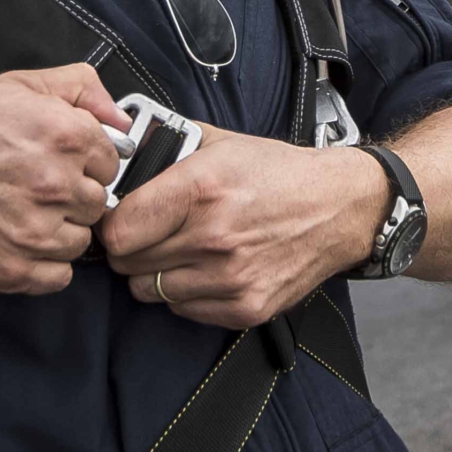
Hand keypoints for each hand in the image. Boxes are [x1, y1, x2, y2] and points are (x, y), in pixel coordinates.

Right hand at [0, 65, 126, 294]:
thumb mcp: (13, 84)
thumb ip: (79, 89)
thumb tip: (120, 116)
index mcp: (64, 134)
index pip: (112, 159)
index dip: (83, 158)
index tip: (56, 160)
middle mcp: (57, 184)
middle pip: (98, 200)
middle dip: (70, 193)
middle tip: (29, 184)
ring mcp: (37, 231)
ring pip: (80, 239)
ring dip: (58, 229)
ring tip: (16, 210)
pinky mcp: (14, 269)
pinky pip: (59, 276)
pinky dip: (43, 264)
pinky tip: (14, 240)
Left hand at [99, 129, 388, 328]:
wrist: (339, 207)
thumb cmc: (277, 173)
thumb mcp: (220, 142)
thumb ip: (164, 146)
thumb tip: (117, 149)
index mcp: (201, 189)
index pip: (118, 231)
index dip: (111, 225)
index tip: (119, 220)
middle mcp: (214, 237)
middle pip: (128, 264)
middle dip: (131, 249)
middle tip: (150, 234)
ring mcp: (231, 278)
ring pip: (149, 292)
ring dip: (155, 274)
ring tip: (179, 250)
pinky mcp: (246, 308)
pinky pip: (182, 310)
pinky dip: (184, 294)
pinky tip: (205, 269)